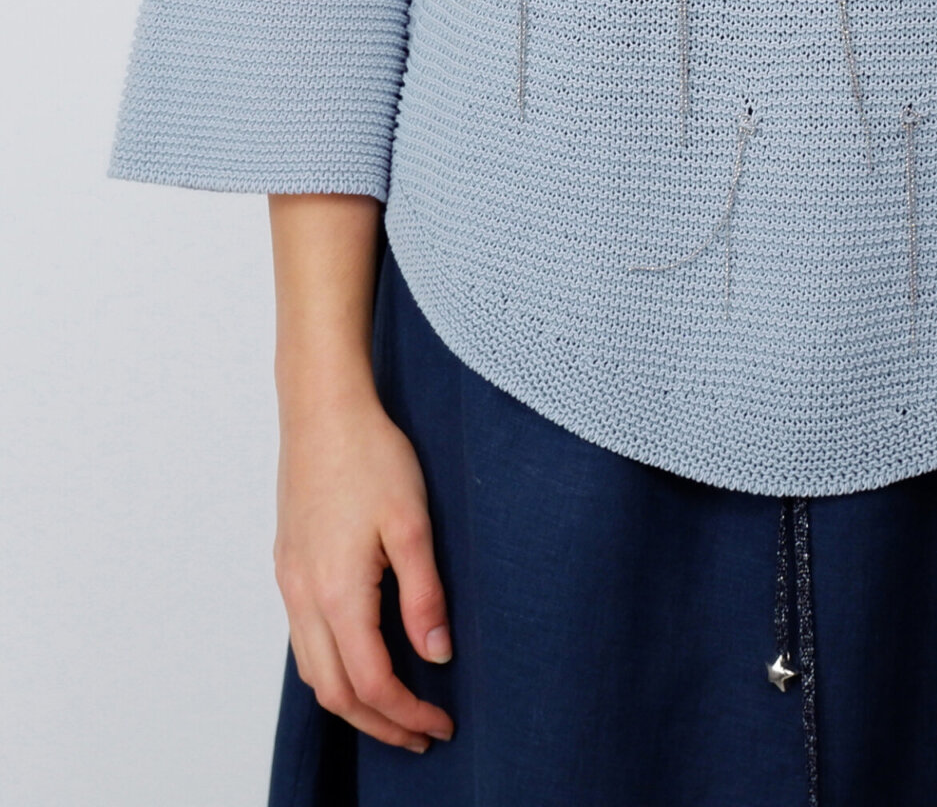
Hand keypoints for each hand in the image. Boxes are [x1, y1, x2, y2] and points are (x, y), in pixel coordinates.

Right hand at [274, 380, 454, 752]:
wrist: (322, 409)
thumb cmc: (371, 455)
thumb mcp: (412, 523)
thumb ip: (424, 596)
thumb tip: (436, 657)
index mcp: (337, 593)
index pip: (371, 683)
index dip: (407, 714)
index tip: (441, 725)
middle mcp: (304, 597)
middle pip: (334, 692)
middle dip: (379, 723)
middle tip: (422, 734)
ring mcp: (290, 582)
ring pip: (313, 670)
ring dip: (352, 700)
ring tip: (395, 708)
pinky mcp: (288, 565)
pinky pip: (303, 639)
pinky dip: (332, 666)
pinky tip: (361, 655)